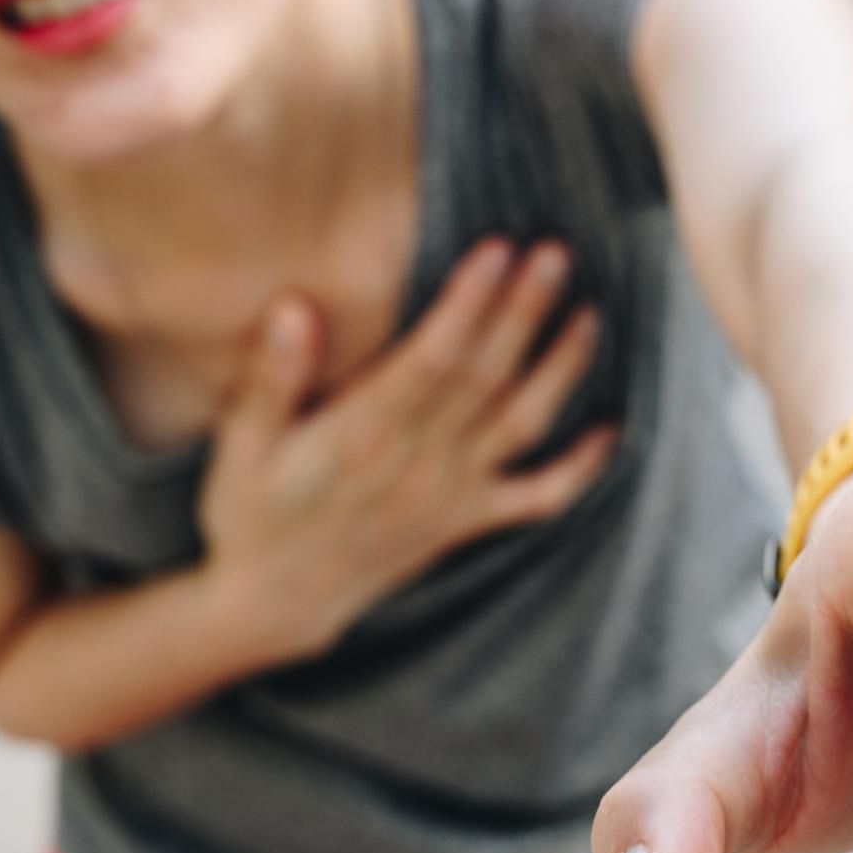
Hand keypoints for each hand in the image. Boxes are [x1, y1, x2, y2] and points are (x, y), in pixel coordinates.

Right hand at [199, 239, 615, 654]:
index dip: (470, 302)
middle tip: (556, 252)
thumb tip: (293, 307)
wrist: (275, 603)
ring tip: (588, 314)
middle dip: (524, 312)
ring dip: (561, 369)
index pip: (433, 357)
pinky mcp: (466, 523)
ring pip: (521, 423)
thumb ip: (271, 378)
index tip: (497, 248)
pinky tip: (610, 432)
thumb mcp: (242, 446)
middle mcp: (419, 464)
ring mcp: (451, 496)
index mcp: (364, 435)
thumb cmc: (252, 514)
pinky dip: (580, 469)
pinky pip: (538, 498)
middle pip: (487, 376)